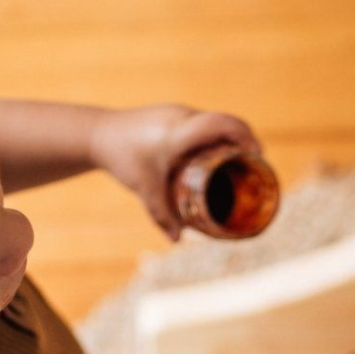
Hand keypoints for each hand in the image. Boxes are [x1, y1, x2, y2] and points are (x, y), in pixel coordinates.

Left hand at [88, 105, 261, 240]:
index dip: (246, 137)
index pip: (224, 124)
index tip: (258, 156)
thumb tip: (177, 240)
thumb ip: (162, 216)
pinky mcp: (172, 115)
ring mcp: (178, 113)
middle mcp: (183, 117)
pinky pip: (203, 123)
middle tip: (253, 167)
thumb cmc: (122, 158)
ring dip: (229, 139)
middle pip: (226, 123)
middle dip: (244, 143)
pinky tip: (216, 156)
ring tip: (238, 165)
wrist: (97, 133)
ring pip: (214, 123)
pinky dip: (215, 138)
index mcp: (180, 132)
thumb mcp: (145, 190)